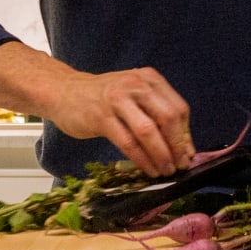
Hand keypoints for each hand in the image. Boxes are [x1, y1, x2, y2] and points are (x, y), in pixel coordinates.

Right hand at [42, 66, 194, 175]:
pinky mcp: (101, 117)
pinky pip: (128, 142)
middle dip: (178, 146)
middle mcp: (136, 85)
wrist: (63, 91)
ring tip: (166, 170)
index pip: (178, 108)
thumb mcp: (133, 95)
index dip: (186, 135)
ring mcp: (118, 100)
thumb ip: (156, 114)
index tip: (188, 154)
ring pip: (148, 131)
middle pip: (168, 118)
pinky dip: (142, 159)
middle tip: (180, 165)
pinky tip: (148, 169)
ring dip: (161, 155)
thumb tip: (182, 146)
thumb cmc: (102, 97)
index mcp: (149, 78)